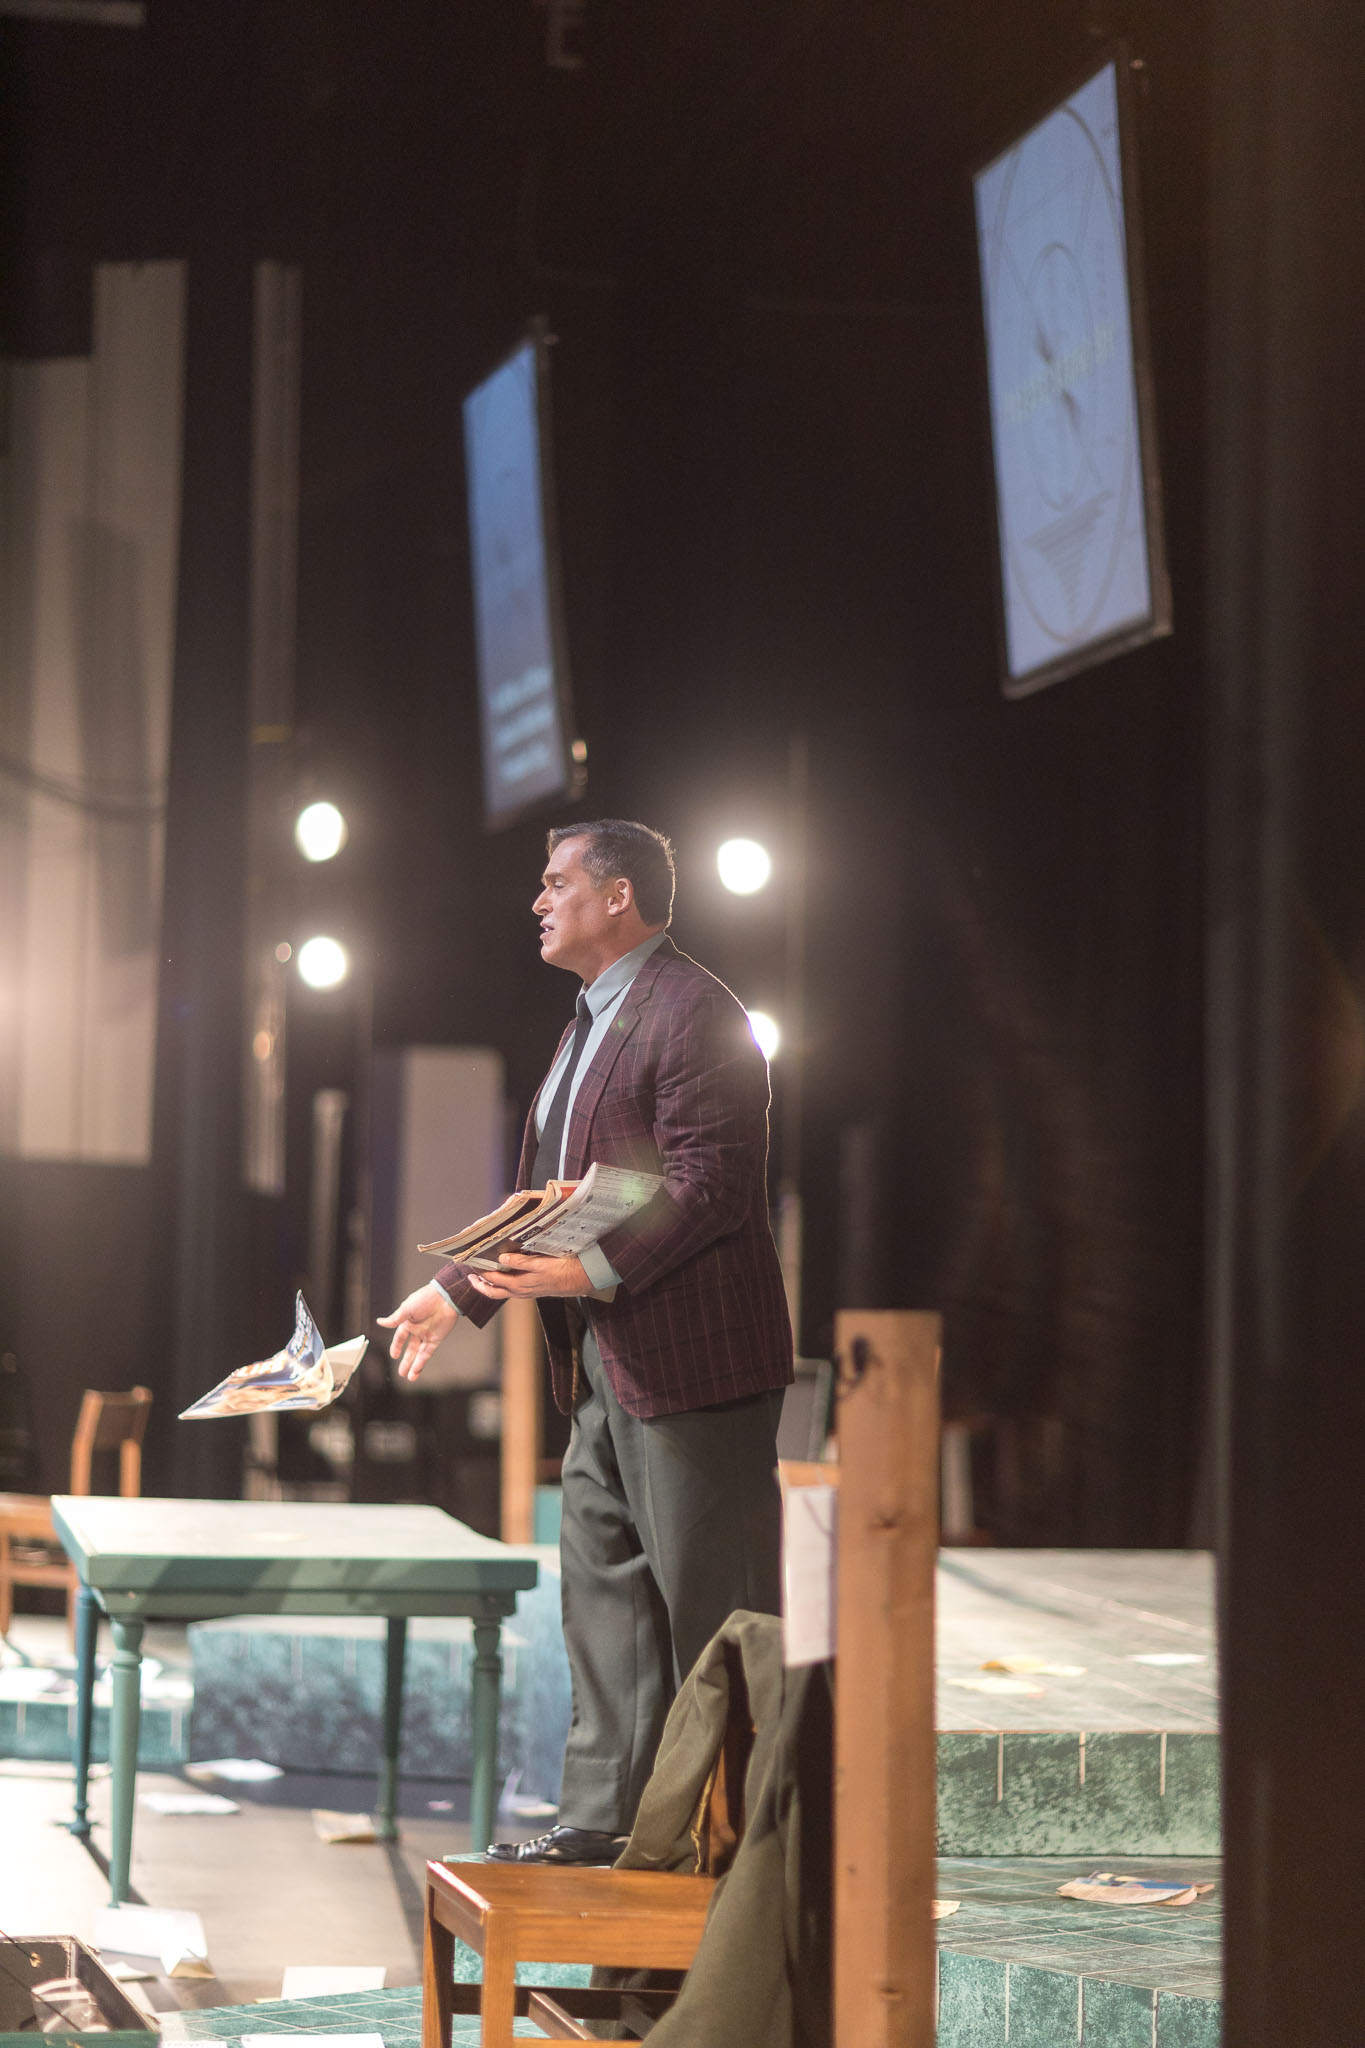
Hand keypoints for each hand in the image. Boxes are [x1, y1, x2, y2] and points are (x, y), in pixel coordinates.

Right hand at [378, 1283, 458, 1381]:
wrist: (445, 1297)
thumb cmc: (425, 1299)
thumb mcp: (406, 1309)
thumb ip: (394, 1319)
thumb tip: (379, 1322)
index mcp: (408, 1322)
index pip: (400, 1337)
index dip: (396, 1346)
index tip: (393, 1356)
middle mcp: (417, 1330)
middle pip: (410, 1349)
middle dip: (405, 1361)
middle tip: (400, 1373)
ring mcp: (427, 1335)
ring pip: (418, 1354)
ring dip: (413, 1365)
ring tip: (409, 1377)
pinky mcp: (436, 1339)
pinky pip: (427, 1353)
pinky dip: (422, 1362)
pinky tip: (416, 1370)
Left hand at [468, 1253, 589, 1300]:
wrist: (581, 1279)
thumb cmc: (563, 1270)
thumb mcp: (541, 1263)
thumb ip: (521, 1262)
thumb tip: (501, 1260)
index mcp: (520, 1285)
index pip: (493, 1281)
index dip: (480, 1274)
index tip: (470, 1265)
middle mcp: (521, 1291)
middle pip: (494, 1292)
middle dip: (480, 1285)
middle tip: (470, 1276)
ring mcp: (527, 1292)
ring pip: (503, 1292)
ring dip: (491, 1285)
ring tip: (483, 1276)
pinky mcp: (533, 1289)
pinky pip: (512, 1290)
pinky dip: (503, 1285)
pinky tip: (505, 1275)